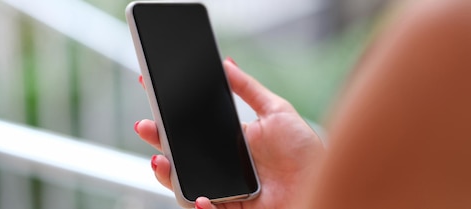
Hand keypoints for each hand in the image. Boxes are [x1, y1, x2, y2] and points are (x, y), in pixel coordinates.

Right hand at [135, 58, 324, 208]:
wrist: (324, 179)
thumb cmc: (304, 150)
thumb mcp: (276, 111)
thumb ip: (248, 89)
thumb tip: (226, 64)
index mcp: (227, 144)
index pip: (190, 133)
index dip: (168, 122)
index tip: (151, 104)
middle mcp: (222, 169)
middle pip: (180, 160)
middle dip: (158, 145)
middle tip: (146, 128)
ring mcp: (224, 192)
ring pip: (186, 187)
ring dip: (169, 177)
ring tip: (162, 161)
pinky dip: (201, 207)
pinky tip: (202, 197)